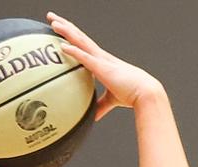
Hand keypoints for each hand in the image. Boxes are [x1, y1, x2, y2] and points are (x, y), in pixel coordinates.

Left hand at [48, 12, 164, 119]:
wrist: (145, 93)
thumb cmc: (131, 94)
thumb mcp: (110, 100)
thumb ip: (100, 106)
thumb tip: (92, 117)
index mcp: (101, 61)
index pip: (83, 44)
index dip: (72, 34)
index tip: (60, 27)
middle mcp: (100, 56)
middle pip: (79, 37)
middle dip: (65, 26)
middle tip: (52, 17)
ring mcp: (101, 60)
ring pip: (81, 41)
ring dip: (67, 32)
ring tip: (53, 22)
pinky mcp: (103, 68)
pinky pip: (85, 58)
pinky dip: (74, 51)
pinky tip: (63, 46)